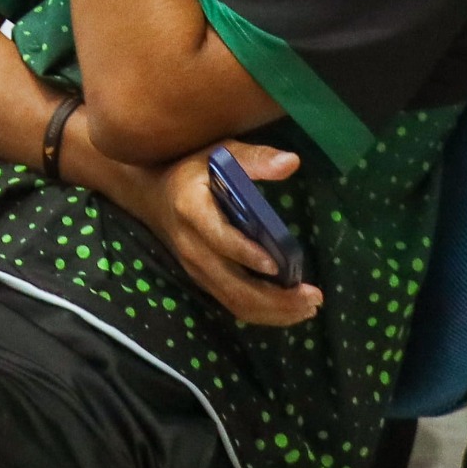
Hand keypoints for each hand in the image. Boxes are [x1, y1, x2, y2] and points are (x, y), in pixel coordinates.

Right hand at [137, 147, 321, 325]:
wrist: (152, 195)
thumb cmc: (191, 170)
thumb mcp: (218, 154)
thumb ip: (253, 159)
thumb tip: (292, 162)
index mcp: (192, 211)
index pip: (219, 239)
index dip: (246, 254)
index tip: (278, 265)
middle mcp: (192, 247)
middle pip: (233, 285)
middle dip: (275, 298)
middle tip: (313, 297)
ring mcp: (196, 269)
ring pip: (236, 302)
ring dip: (274, 311)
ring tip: (309, 307)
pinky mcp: (204, 281)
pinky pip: (234, 305)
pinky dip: (264, 313)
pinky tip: (291, 309)